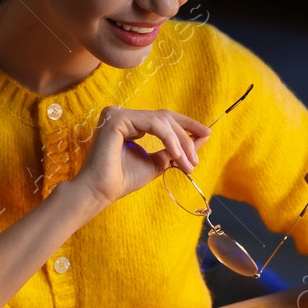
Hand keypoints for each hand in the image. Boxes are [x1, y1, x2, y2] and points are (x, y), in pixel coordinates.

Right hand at [72, 106, 208, 208]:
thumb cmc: (122, 180)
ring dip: (180, 142)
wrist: (100, 192)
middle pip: (165, 118)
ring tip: (188, 163)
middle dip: (185, 137)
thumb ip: (172, 151)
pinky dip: (169, 138)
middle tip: (195, 160)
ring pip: (161, 120)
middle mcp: (121, 115)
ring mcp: (117, 114)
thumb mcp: (155, 163)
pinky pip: (153, 123)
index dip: (186, 125)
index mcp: (128, 123)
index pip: (162, 118)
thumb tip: (199, 139)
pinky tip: (176, 154)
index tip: (206, 134)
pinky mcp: (117, 118)